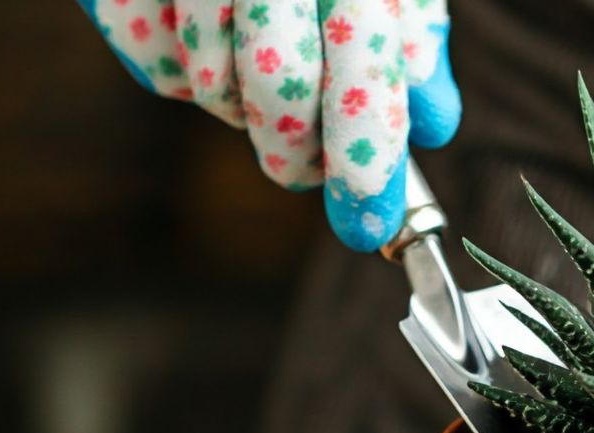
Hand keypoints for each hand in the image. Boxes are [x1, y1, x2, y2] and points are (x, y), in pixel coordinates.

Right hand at [77, 0, 460, 250]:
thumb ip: (413, 43)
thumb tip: (436, 126)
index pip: (363, 74)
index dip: (366, 162)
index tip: (367, 227)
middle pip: (278, 90)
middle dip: (297, 154)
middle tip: (306, 170)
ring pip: (212, 87)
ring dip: (245, 113)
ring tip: (261, 85)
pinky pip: (158, 70)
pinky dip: (188, 79)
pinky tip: (207, 45)